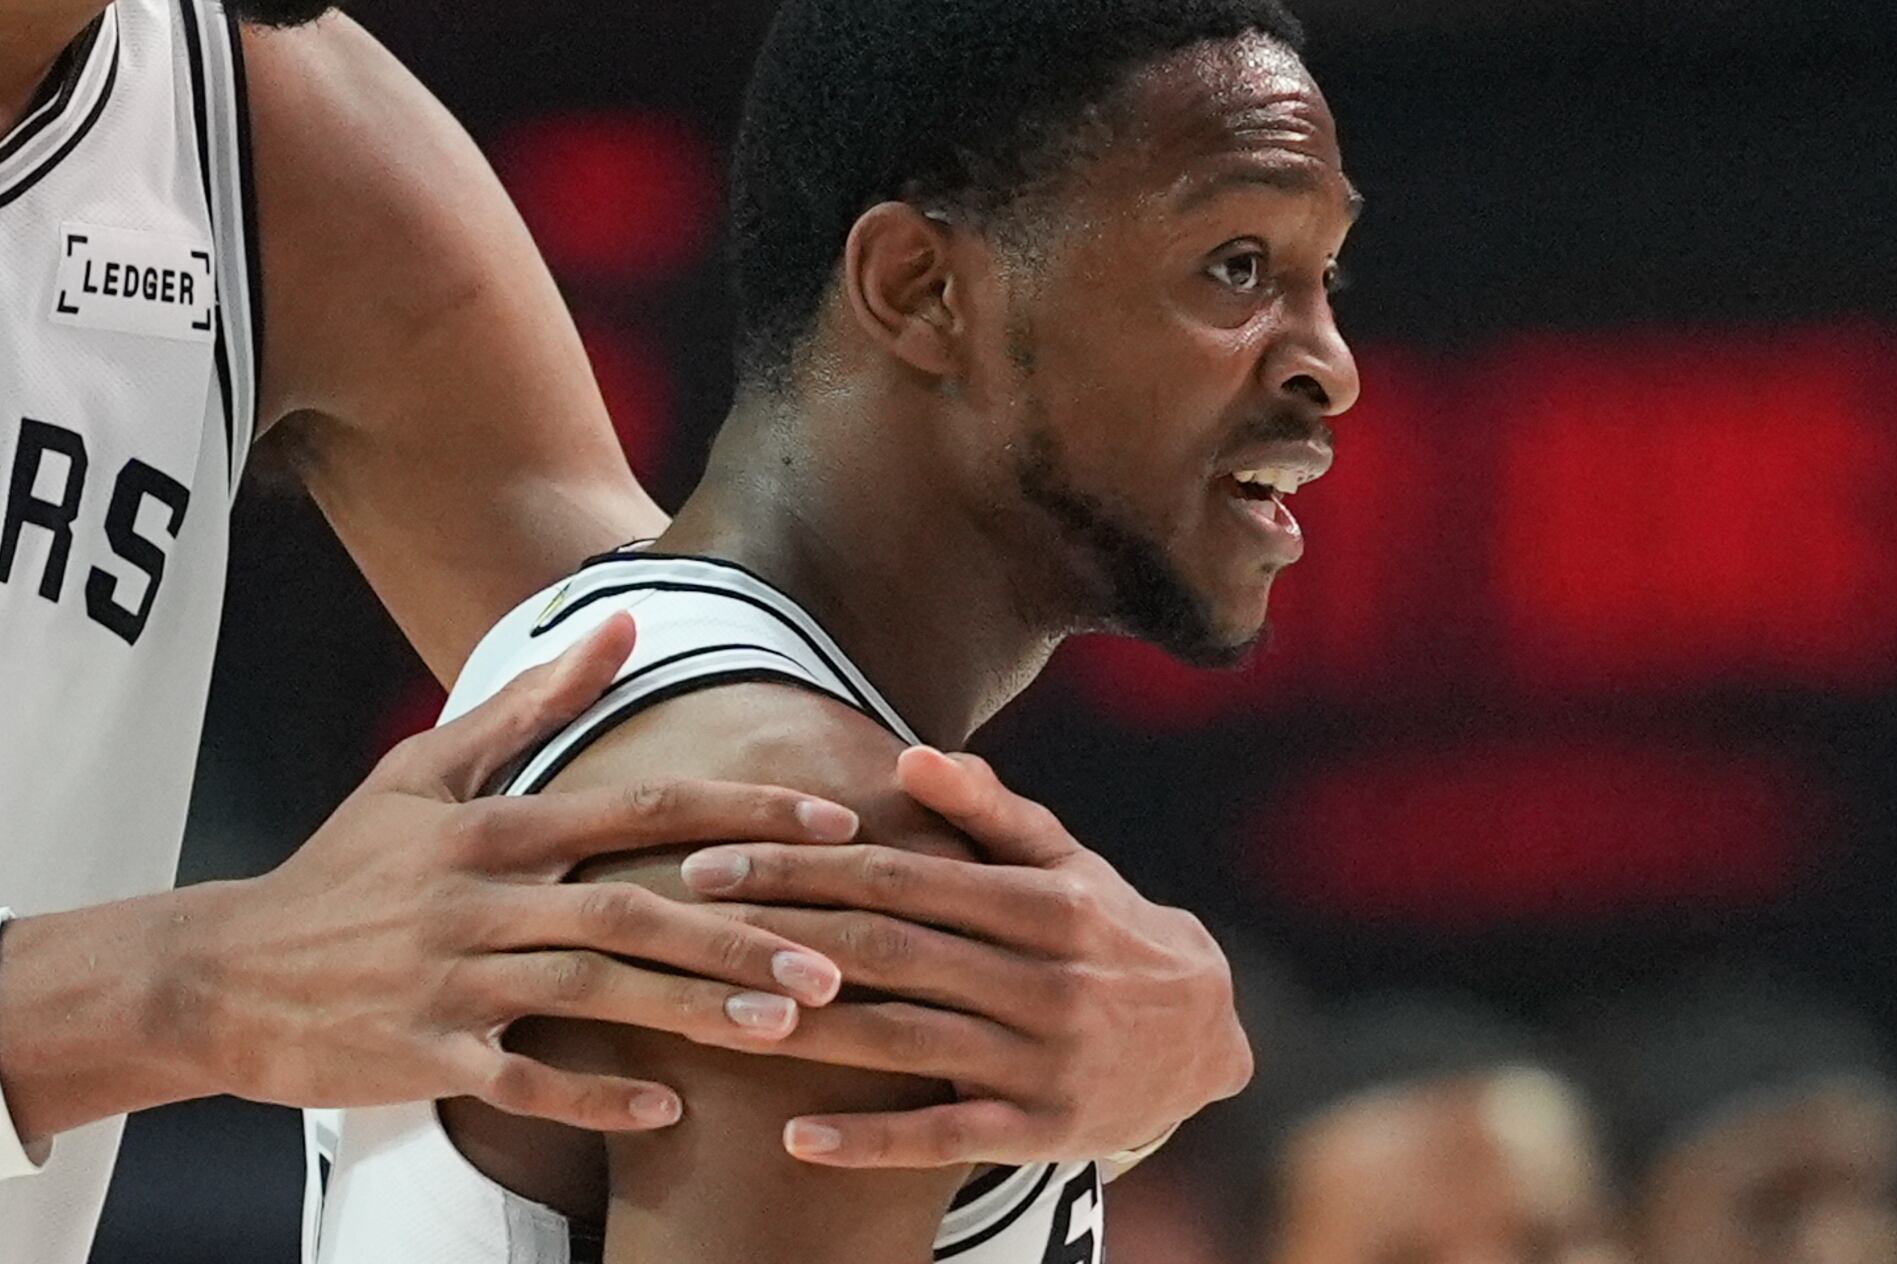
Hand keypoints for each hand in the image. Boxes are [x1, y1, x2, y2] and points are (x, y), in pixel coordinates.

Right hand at [34, 613, 862, 1137]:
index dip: (738, 812)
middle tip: (835, 960)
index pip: (635, 808)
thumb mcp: (422, 770)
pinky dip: (594, 1095)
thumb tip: (621, 623)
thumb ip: (531, 701)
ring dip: (690, 1010)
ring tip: (780, 1028)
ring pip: (591, 991)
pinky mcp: (425, 1053)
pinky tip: (668, 1111)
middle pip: (629, 908)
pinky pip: (523, 1078)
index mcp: (488, 824)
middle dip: (737, 934)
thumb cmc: (340, 870)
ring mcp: (452, 978)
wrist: (224, 969)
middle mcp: (477, 897)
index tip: (831, 821)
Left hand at [684, 747, 1248, 1167]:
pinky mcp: (1047, 1132)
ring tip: (711, 1013)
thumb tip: (910, 756)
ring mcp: (1044, 1060)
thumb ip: (989, 811)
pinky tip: (796, 1138)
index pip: (899, 876)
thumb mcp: (1065, 862)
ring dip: (805, 1028)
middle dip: (779, 931)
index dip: (802, 866)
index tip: (713, 860)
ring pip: (906, 1039)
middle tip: (684, 918)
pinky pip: (945, 1137)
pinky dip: (871, 1141)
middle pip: (888, 949)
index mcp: (1041, 903)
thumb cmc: (1108, 930)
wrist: (1211, 1035)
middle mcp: (1044, 979)